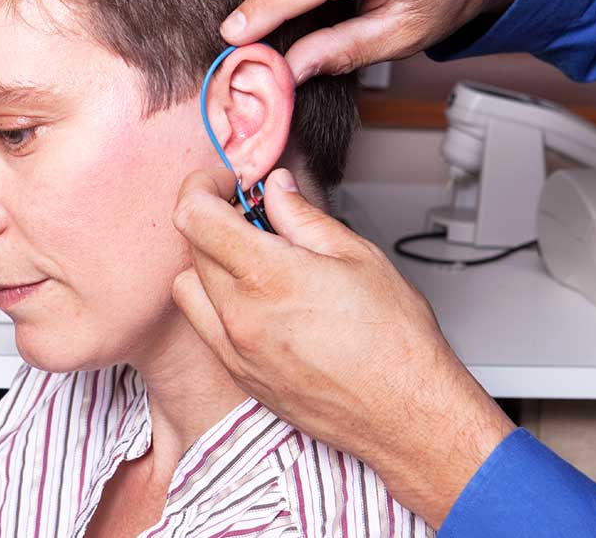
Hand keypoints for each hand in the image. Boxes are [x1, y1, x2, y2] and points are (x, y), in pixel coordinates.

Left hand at [172, 166, 514, 527]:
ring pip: (189, 286)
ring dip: (208, 260)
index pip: (196, 216)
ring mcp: (235, 350)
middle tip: (250, 212)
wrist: (406, 415)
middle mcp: (241, 315)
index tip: (225, 181)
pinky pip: (204, 325)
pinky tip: (254, 295)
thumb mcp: (356, 255)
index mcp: (269, 276)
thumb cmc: (394, 341)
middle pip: (192, 246)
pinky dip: (214, 299)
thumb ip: (303, 216)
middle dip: (213, 218)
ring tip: (250, 256)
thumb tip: (276, 190)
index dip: (202, 185)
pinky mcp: (239, 374)